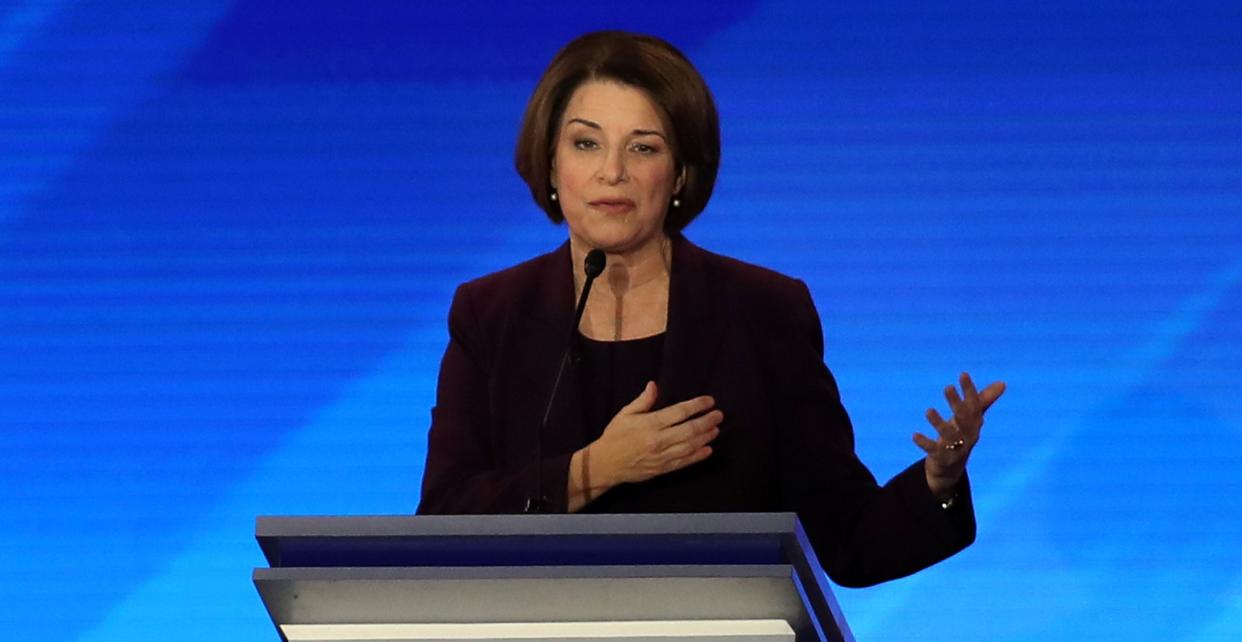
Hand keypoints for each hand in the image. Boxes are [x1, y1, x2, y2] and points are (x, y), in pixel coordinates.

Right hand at [592, 381, 721, 486]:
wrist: (605, 464)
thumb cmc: (615, 436)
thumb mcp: (625, 414)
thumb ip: (642, 401)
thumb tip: (654, 385)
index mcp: (649, 424)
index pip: (679, 412)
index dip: (697, 406)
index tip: (709, 401)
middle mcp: (658, 441)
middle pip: (689, 430)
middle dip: (707, 421)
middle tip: (719, 415)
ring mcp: (662, 457)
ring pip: (690, 446)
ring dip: (706, 437)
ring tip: (716, 429)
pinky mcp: (663, 469)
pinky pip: (684, 462)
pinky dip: (698, 456)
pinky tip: (708, 449)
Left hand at [913, 372, 1005, 498]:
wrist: (951, 469)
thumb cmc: (961, 436)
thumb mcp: (971, 419)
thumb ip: (983, 400)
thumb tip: (1002, 383)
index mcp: (975, 424)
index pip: (974, 405)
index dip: (969, 390)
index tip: (963, 374)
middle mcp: (968, 436)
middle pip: (963, 418)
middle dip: (956, 403)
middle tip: (947, 387)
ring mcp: (956, 449)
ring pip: (948, 435)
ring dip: (939, 422)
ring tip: (928, 410)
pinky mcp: (942, 458)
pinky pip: (933, 450)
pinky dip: (924, 443)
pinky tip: (914, 435)